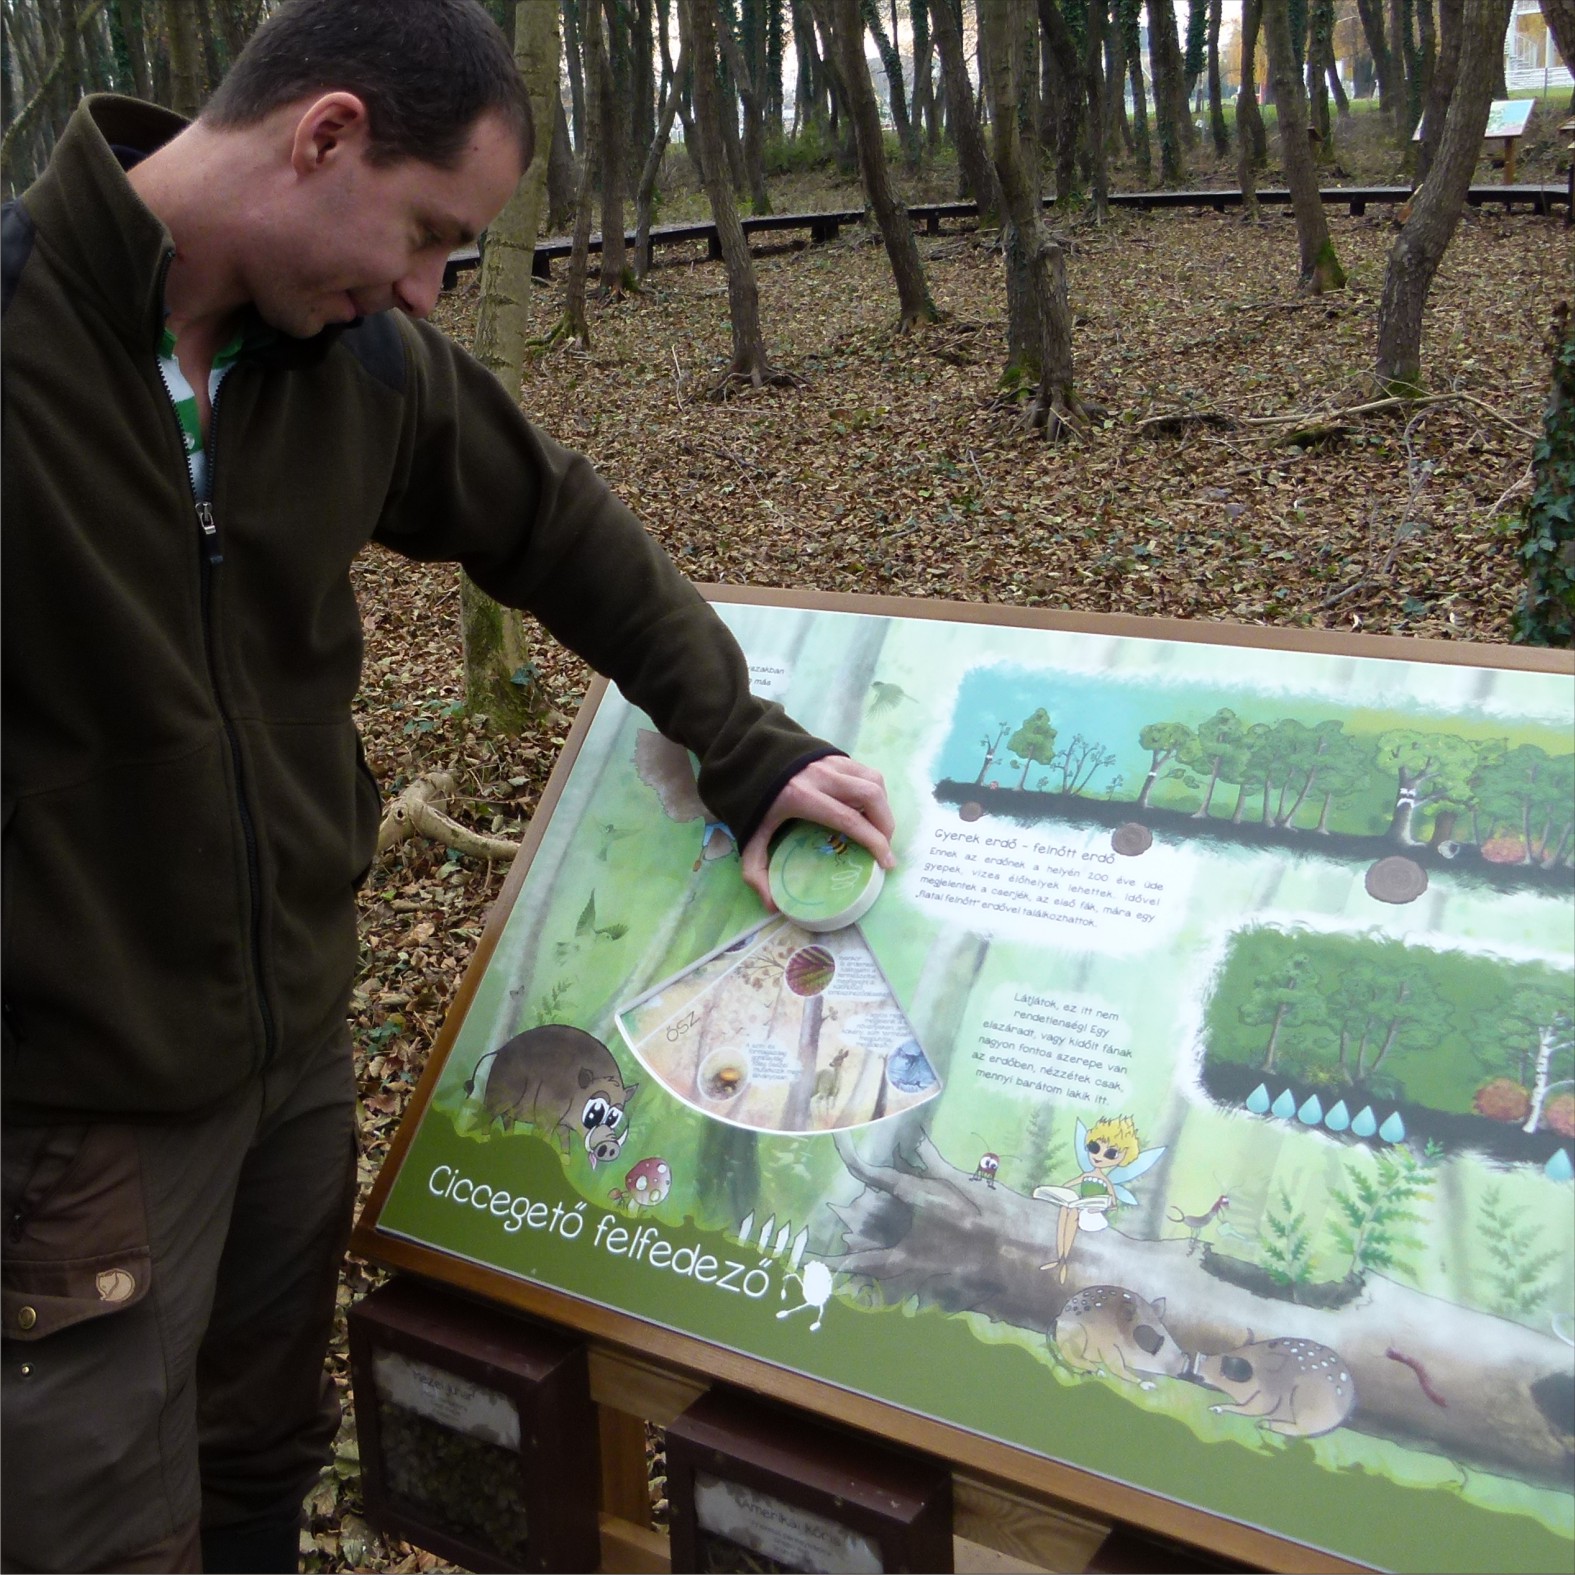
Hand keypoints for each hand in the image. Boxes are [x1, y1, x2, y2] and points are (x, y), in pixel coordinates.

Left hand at [739, 755, 894, 906]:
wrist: (745, 757)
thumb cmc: (750, 798)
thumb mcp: (749, 835)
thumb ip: (755, 870)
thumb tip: (772, 905)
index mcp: (802, 797)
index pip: (850, 820)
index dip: (875, 842)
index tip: (887, 862)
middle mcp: (821, 776)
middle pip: (871, 796)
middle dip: (886, 824)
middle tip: (884, 847)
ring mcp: (830, 761)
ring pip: (873, 781)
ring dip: (883, 806)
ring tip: (878, 828)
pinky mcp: (834, 754)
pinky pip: (865, 772)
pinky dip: (874, 791)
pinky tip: (867, 809)